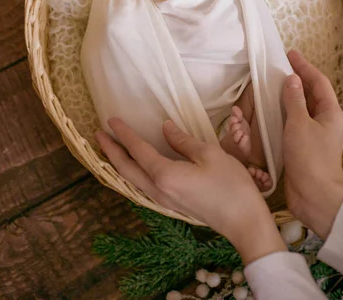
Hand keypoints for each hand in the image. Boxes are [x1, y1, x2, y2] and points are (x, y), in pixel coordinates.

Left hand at [96, 118, 285, 264]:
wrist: (244, 222)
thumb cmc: (231, 185)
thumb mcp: (209, 154)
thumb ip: (183, 141)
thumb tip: (165, 128)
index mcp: (165, 176)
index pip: (138, 150)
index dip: (124, 134)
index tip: (111, 120)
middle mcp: (158, 190)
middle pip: (126, 169)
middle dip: (111, 151)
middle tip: (98, 135)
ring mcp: (164, 201)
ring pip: (132, 181)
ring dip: (119, 164)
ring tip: (110, 150)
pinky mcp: (172, 205)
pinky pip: (142, 187)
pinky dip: (131, 174)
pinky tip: (134, 168)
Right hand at [283, 50, 342, 238]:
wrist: (314, 196)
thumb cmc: (310, 158)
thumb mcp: (300, 124)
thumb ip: (294, 100)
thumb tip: (292, 79)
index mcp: (330, 113)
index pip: (318, 82)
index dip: (304, 66)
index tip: (290, 54)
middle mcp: (324, 121)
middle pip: (310, 93)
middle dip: (295, 80)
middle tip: (278, 68)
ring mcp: (313, 134)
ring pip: (300, 108)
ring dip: (286, 96)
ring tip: (270, 86)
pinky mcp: (301, 146)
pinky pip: (291, 122)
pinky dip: (281, 113)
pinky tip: (268, 111)